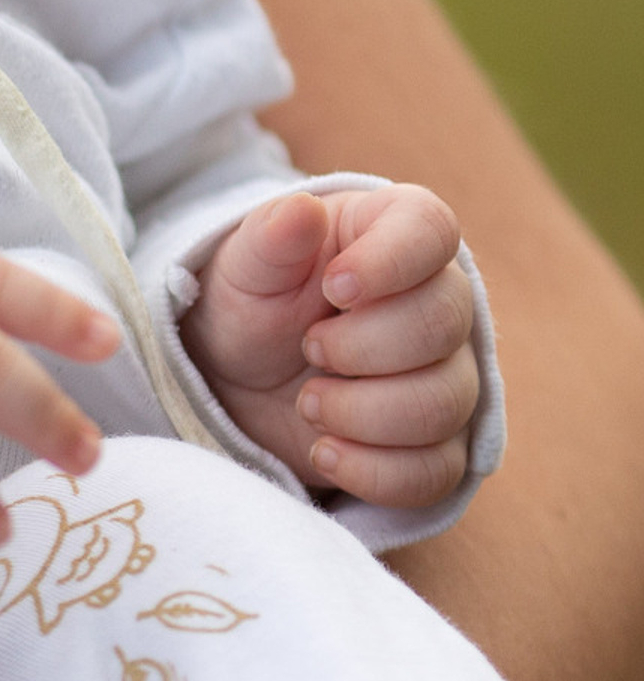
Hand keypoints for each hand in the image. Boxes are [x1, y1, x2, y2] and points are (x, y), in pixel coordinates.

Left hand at [181, 187, 479, 506]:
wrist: (235, 379)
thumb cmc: (248, 303)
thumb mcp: (244, 266)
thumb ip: (270, 237)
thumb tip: (302, 209)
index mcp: (392, 234)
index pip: (432, 229)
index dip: (390, 261)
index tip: (334, 287)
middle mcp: (437, 300)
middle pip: (445, 324)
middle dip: (360, 347)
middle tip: (308, 348)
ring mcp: (445, 375)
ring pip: (445, 403)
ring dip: (361, 413)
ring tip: (307, 401)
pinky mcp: (437, 444)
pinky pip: (438, 470)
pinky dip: (374, 469)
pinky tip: (325, 450)